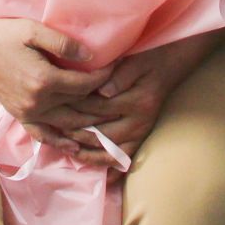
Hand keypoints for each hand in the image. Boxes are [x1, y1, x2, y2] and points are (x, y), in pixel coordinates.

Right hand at [0, 18, 112, 154]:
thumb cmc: (3, 34)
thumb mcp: (33, 30)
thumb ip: (63, 43)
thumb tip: (91, 56)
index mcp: (43, 80)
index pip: (84, 85)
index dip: (104, 77)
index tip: (116, 68)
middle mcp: (37, 101)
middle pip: (79, 106)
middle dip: (102, 102)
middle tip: (121, 96)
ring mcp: (27, 112)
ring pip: (65, 124)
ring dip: (88, 126)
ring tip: (109, 126)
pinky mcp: (19, 115)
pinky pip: (42, 134)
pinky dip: (59, 142)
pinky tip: (74, 147)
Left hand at [60, 32, 218, 163]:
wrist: (171, 66)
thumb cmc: (149, 59)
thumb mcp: (135, 61)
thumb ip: (119, 75)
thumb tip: (102, 91)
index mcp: (137, 101)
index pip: (98, 108)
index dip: (76, 107)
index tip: (57, 106)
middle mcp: (141, 122)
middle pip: (101, 132)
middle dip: (76, 132)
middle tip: (54, 130)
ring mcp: (142, 132)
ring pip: (109, 151)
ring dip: (87, 152)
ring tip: (66, 148)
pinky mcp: (142, 137)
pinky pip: (122, 157)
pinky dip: (105, 165)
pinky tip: (89, 164)